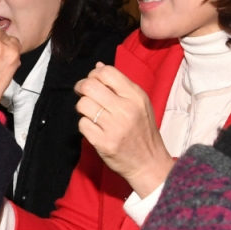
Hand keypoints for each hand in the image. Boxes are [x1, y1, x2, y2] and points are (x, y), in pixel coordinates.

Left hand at [75, 63, 172, 196]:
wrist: (149, 163)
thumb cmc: (143, 131)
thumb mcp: (140, 104)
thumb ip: (120, 85)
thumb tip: (98, 66)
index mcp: (136, 96)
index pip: (107, 72)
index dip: (94, 74)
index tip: (93, 82)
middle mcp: (125, 109)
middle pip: (90, 86)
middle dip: (81, 87)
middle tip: (83, 93)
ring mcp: (113, 127)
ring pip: (83, 104)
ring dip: (82, 107)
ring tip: (90, 112)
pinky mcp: (103, 142)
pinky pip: (82, 124)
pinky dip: (85, 124)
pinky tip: (94, 128)